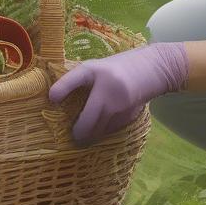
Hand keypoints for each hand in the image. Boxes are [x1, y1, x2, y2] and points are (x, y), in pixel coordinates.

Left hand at [47, 42, 188, 144]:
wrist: (153, 68)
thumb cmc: (117, 68)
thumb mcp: (96, 67)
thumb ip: (77, 81)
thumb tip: (55, 100)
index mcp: (96, 71)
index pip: (76, 78)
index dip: (62, 89)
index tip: (52, 99)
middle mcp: (107, 88)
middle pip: (88, 121)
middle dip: (79, 133)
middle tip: (73, 137)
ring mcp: (120, 105)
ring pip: (99, 130)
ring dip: (91, 135)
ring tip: (85, 135)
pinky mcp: (130, 115)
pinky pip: (111, 129)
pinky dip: (104, 131)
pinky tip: (101, 128)